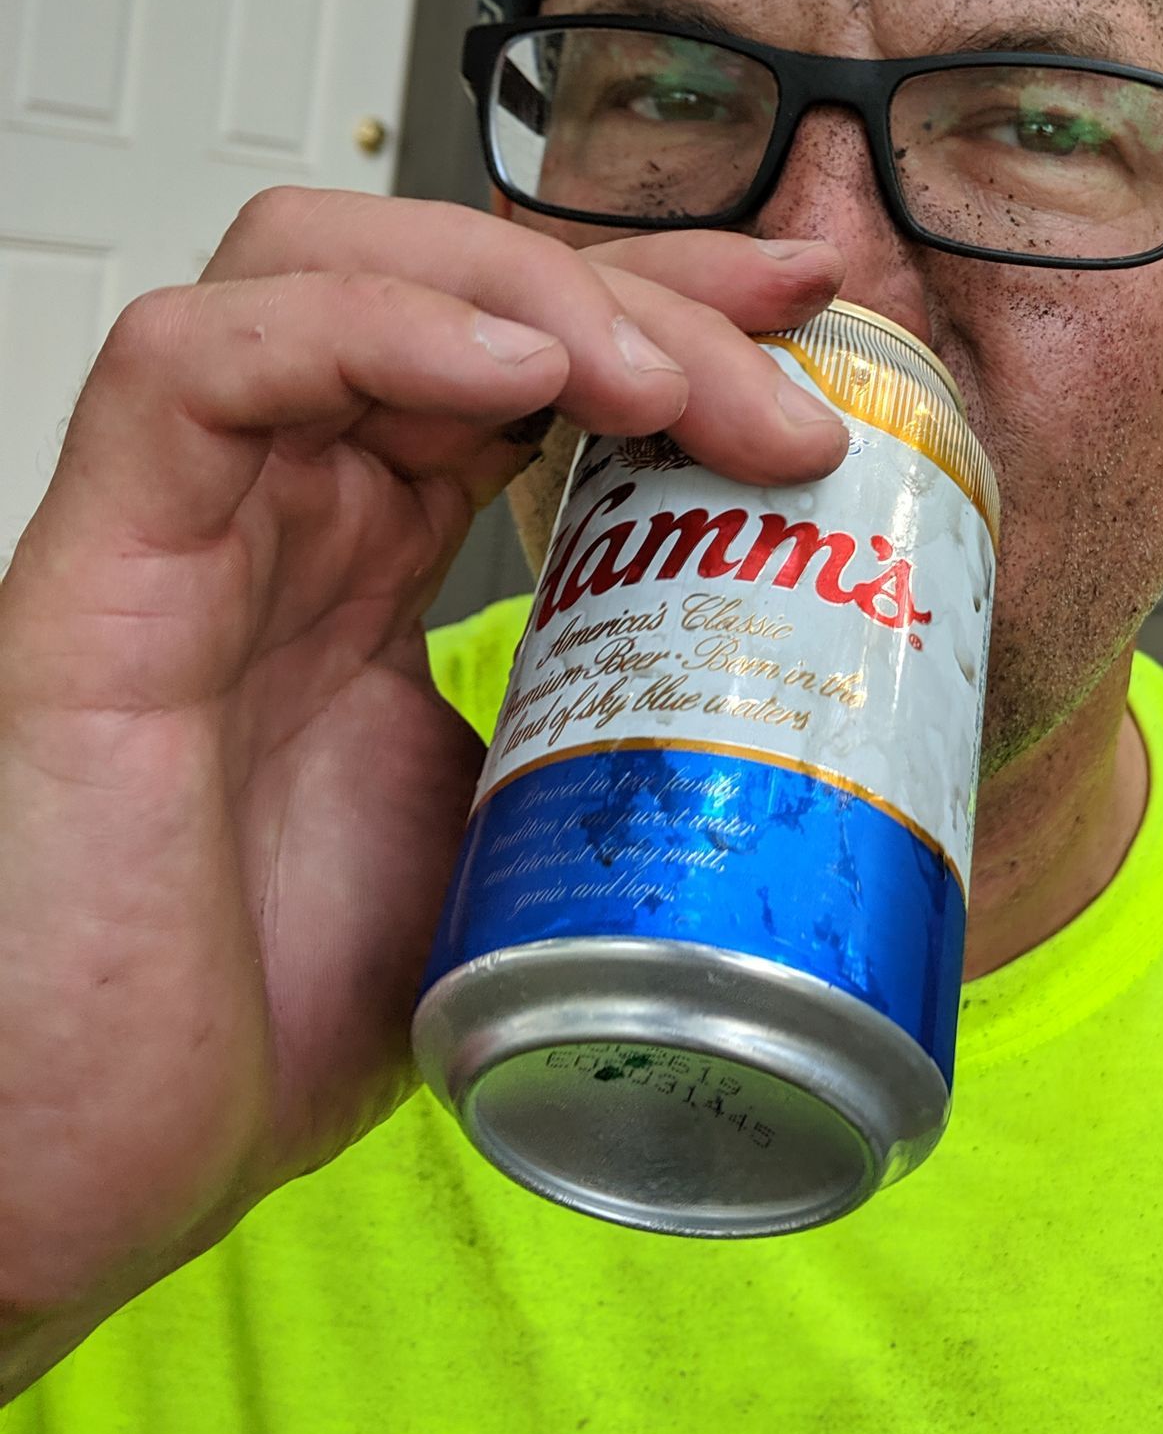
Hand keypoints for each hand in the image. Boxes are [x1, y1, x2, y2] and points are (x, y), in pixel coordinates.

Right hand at [0, 188, 846, 1392]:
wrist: (81, 1169)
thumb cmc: (237, 1022)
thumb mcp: (491, 846)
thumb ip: (584, 737)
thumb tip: (753, 699)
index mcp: (361, 559)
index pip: (517, 348)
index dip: (667, 302)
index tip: (812, 308)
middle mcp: (275, 513)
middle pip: (445, 279)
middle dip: (635, 291)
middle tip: (784, 368)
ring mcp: (185, 527)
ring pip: (320, 264)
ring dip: (525, 290)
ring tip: (661, 381)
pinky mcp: (96, 569)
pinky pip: (196, 366)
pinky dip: (369, 329)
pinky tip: (511, 370)